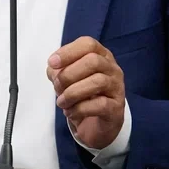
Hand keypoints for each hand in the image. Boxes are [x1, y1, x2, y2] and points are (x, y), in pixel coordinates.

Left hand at [46, 36, 125, 150]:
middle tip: (57, 87)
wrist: (94, 124)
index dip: (68, 51)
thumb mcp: (66, 79)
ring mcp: (117, 88)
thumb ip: (58, 70)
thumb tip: (54, 69)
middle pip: (93, 61)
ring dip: (72, 93)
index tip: (52, 63)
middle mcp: (112, 69)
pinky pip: (101, 104)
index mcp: (100, 56)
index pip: (89, 44)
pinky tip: (71, 112)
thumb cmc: (80, 96)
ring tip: (62, 102)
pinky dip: (80, 109)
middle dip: (69, 74)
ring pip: (98, 81)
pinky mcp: (116, 109)